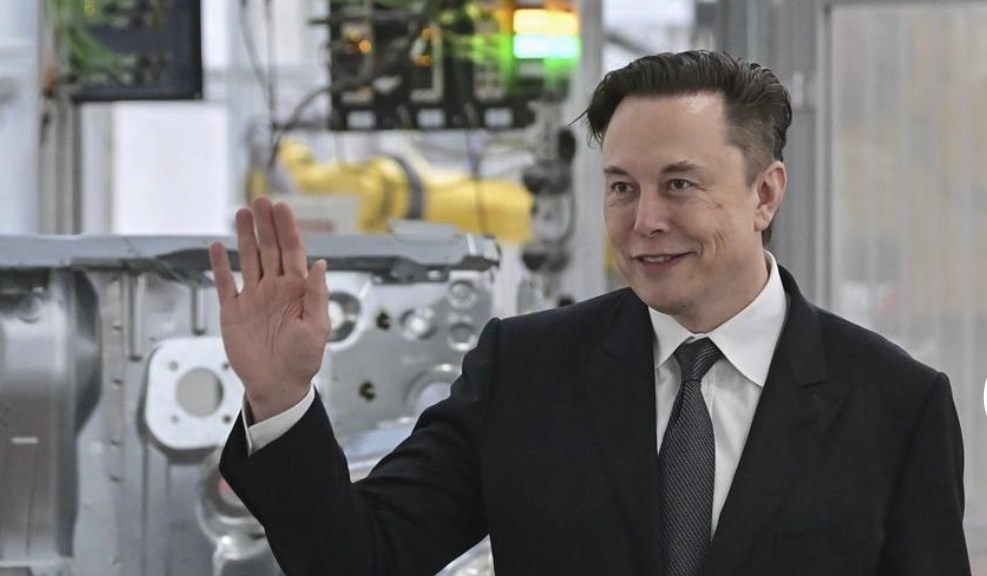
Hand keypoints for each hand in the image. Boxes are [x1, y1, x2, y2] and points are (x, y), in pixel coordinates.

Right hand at [208, 197, 330, 422]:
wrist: (277, 386)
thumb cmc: (303, 361)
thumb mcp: (317, 328)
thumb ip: (317, 295)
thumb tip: (321, 264)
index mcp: (297, 291)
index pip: (292, 252)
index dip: (287, 229)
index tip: (282, 208)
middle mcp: (275, 289)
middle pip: (269, 249)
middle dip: (266, 225)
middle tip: (261, 200)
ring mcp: (253, 298)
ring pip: (248, 259)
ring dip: (245, 236)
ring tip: (242, 213)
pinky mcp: (233, 312)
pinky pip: (225, 284)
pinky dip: (220, 266)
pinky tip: (217, 246)